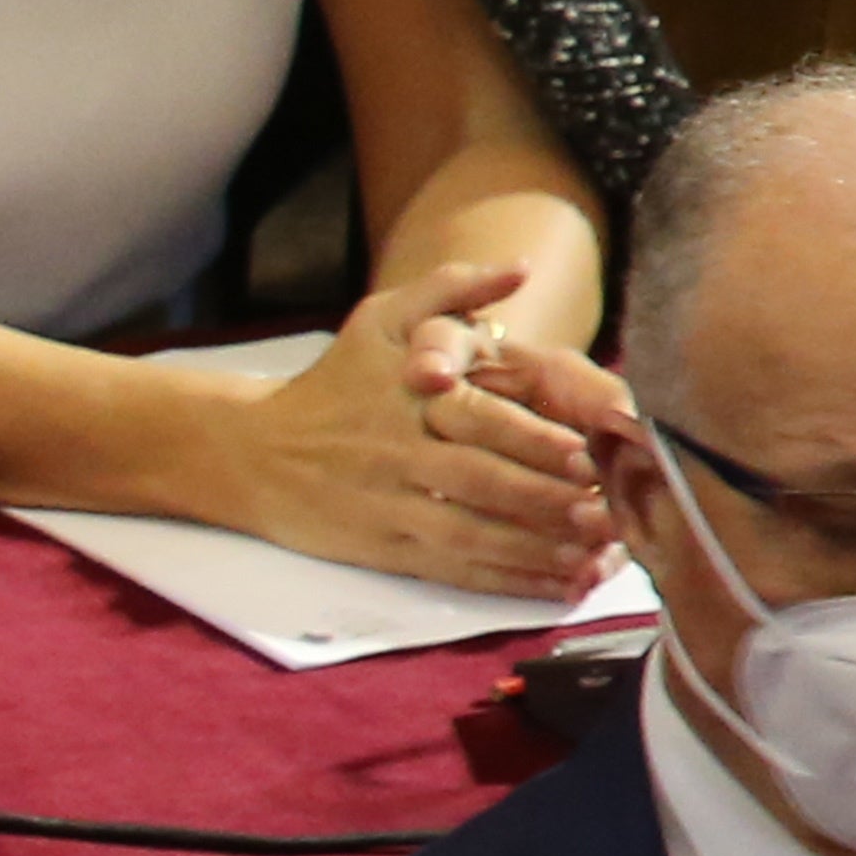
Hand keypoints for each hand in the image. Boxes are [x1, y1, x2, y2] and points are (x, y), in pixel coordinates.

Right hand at [200, 261, 621, 599]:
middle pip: (481, 484)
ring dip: (534, 551)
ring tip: (591, 558)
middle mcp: (399, 456)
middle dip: (547, 502)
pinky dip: (505, 582)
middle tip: (606, 514)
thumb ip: (449, 289)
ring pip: (471, 536)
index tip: (587, 452)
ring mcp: (390, 508)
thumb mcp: (378, 320)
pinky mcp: (383, 550)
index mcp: (407, 401)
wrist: (249, 450)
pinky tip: (552, 587)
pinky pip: (452, 570)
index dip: (535, 441)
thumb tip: (517, 268)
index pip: (479, 422)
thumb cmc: (332, 383)